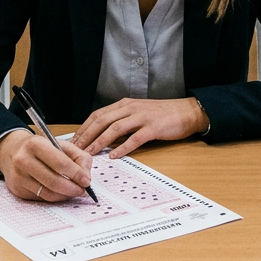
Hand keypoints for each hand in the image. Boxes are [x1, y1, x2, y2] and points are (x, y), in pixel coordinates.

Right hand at [0, 130, 92, 201]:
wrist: (11, 151)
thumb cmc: (39, 148)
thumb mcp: (60, 144)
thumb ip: (79, 157)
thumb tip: (86, 178)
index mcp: (35, 144)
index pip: (60, 163)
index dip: (76, 174)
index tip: (86, 181)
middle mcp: (23, 160)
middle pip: (54, 182)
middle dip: (73, 189)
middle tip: (82, 190)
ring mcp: (19, 177)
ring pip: (48, 194)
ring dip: (65, 195)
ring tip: (73, 191)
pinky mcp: (18, 190)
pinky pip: (41, 198)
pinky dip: (54, 197)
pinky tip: (60, 192)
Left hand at [71, 97, 209, 158]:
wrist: (187, 111)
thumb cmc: (163, 115)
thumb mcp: (138, 113)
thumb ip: (122, 120)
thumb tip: (104, 136)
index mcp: (125, 104)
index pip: (98, 115)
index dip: (84, 128)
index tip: (73, 140)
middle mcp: (131, 108)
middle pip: (102, 120)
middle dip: (86, 135)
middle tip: (75, 149)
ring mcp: (142, 117)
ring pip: (115, 128)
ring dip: (99, 142)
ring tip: (89, 154)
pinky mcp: (153, 127)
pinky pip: (135, 138)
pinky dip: (122, 147)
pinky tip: (114, 156)